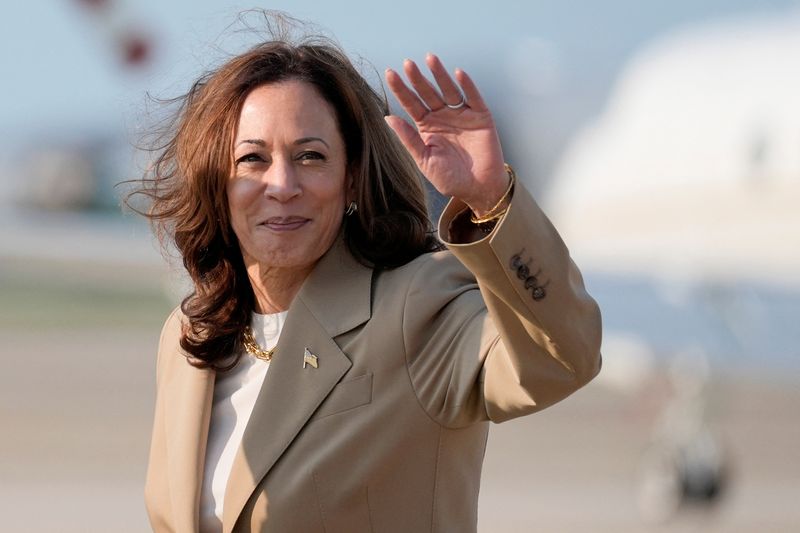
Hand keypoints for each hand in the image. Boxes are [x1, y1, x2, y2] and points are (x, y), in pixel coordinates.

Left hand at [384, 53, 508, 216]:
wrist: (478, 189)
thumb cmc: (450, 178)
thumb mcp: (425, 160)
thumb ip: (409, 139)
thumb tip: (388, 118)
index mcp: (426, 127)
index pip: (411, 104)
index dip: (401, 89)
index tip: (390, 73)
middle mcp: (442, 117)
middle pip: (428, 93)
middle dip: (418, 78)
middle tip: (408, 64)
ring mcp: (461, 115)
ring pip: (449, 90)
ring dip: (440, 74)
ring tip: (430, 59)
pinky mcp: (480, 117)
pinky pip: (473, 97)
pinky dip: (467, 85)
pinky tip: (458, 73)